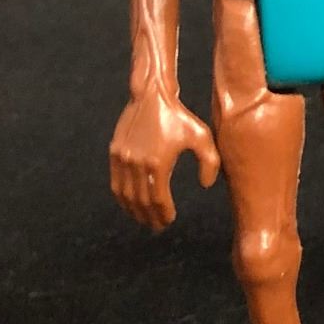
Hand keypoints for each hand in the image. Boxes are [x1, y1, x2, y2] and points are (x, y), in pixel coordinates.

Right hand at [109, 93, 219, 229]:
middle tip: (157, 226)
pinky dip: (122, 197)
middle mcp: (136, 163)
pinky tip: (129, 203)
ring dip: (134, 210)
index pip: (158, 198)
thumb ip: (210, 162)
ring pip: (126, 194)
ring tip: (144, 219)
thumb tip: (206, 185)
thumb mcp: (202, 137)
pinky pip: (116, 182)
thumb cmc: (181, 117)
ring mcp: (122, 159)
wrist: (152, 97)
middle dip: (149, 216)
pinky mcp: (114, 153)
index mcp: (158, 163)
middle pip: (141, 200)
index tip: (168, 221)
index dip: (163, 213)